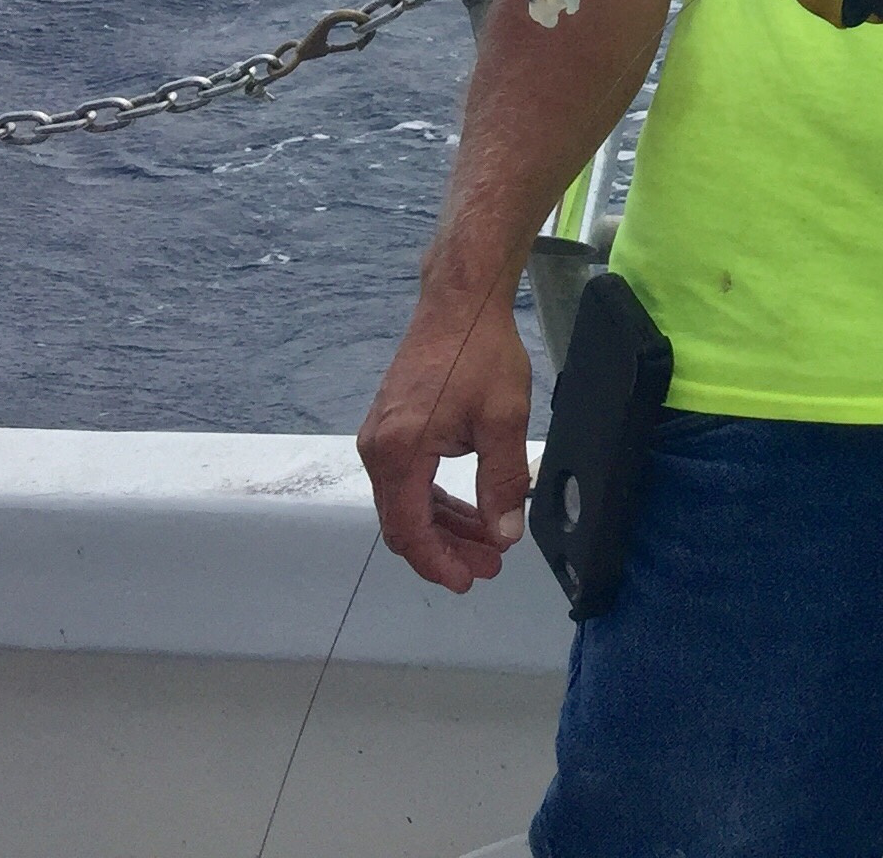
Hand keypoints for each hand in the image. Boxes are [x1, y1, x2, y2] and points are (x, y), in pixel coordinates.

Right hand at [358, 287, 534, 593]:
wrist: (459, 301)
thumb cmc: (481, 352)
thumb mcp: (504, 420)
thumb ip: (502, 482)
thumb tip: (504, 534)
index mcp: (398, 452)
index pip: (409, 530)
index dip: (438, 562)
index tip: (467, 580)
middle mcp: (378, 449)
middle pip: (405, 521)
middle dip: (446, 549)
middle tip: (489, 566)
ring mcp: (381, 438)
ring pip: (408, 502)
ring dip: (445, 527)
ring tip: (487, 545)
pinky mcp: (392, 427)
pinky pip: (410, 479)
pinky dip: (438, 500)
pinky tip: (470, 511)